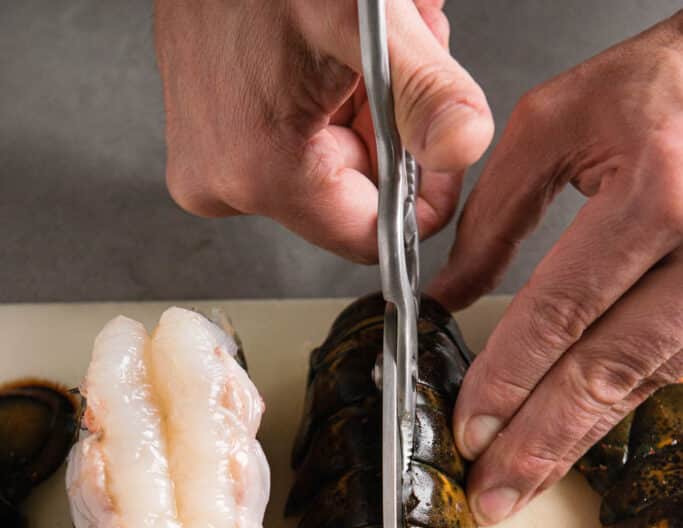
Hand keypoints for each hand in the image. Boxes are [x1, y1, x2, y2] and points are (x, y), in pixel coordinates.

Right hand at [154, 0, 492, 260]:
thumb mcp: (363, 21)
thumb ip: (424, 92)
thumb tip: (462, 146)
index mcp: (259, 171)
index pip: (368, 237)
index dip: (418, 197)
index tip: (438, 150)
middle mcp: (224, 181)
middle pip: (351, 193)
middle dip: (391, 129)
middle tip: (394, 59)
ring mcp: (211, 158)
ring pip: (329, 162)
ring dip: (365, 105)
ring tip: (362, 41)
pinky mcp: (209, 133)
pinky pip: (296, 138)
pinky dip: (332, 96)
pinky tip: (332, 48)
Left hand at [431, 13, 682, 525]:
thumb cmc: (670, 82)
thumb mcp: (567, 120)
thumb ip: (498, 210)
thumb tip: (452, 292)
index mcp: (658, 192)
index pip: (563, 309)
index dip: (510, 379)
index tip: (469, 428)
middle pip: (609, 371)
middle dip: (542, 444)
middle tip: (495, 494)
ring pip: (642, 385)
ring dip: (577, 440)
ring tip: (523, 482)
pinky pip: (667, 371)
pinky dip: (615, 407)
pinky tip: (573, 436)